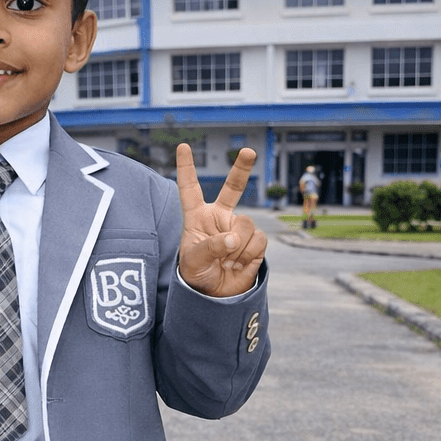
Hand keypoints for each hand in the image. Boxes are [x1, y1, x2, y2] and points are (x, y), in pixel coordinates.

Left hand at [175, 144, 266, 297]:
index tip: (183, 146)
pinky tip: (238, 264)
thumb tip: (232, 238)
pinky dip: (247, 254)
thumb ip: (210, 247)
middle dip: (242, 169)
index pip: (190, 189)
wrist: (216, 294)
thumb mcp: (194, 262)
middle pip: (234, 187)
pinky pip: (258, 239)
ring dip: (237, 246)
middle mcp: (220, 217)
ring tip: (227, 261)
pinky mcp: (255, 240)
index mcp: (197, 216)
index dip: (186, 168)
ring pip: (246, 223)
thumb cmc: (197, 274)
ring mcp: (238, 227)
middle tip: (248, 151)